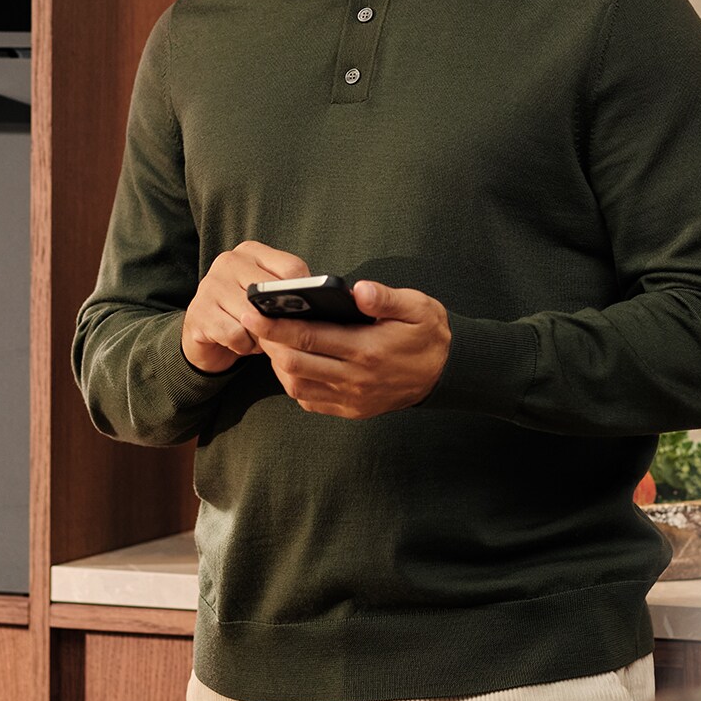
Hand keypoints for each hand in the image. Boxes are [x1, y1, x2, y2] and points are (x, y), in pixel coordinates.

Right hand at [181, 241, 305, 373]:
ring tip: (257, 338)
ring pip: (254, 316)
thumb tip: (316, 306)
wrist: (204, 335)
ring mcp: (210, 285)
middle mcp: (229, 261)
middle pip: (272, 294)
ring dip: (262, 336)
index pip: (291, 268)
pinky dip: (244, 346)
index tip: (305, 312)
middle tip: (280, 333)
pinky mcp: (199, 312)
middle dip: (281, 321)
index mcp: (251, 252)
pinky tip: (240, 344)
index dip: (304, 295)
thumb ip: (288, 294)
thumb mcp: (267, 298)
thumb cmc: (244, 314)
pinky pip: (236, 334)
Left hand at [258, 280, 451, 418]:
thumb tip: (357, 290)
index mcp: (368, 349)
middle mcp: (356, 378)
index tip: (252, 313)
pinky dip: (294, 382)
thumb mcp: (418, 307)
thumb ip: (386, 298)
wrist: (447, 373)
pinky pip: (311, 400)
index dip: (276, 326)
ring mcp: (352, 397)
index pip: (310, 337)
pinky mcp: (352, 409)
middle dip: (268, 343)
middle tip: (252, 322)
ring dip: (279, 364)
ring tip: (271, 341)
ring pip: (297, 385)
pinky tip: (292, 362)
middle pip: (295, 363)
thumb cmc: (428, 333)